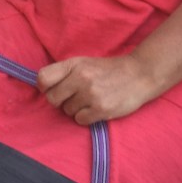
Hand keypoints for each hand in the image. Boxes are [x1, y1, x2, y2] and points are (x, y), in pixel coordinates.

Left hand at [37, 55, 153, 124]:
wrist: (139, 74)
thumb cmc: (108, 70)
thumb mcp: (85, 62)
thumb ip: (65, 72)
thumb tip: (44, 87)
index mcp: (74, 64)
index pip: (43, 78)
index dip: (45, 87)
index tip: (52, 89)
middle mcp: (80, 77)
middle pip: (52, 99)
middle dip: (60, 101)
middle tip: (74, 97)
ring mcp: (91, 94)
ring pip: (67, 111)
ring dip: (76, 109)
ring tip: (91, 100)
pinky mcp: (101, 109)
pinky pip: (80, 120)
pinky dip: (86, 117)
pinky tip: (96, 108)